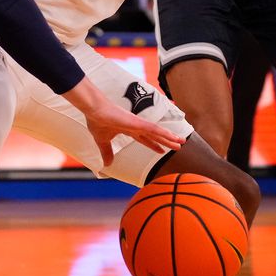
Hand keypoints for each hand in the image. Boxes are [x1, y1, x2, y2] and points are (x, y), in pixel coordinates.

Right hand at [64, 79, 185, 165]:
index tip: (162, 150)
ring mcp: (137, 123)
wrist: (93, 110)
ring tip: (181, 142)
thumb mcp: (102, 141)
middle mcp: (136, 126)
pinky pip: (153, 128)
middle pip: (155, 135)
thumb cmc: (97, 120)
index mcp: (128, 129)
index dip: (154, 145)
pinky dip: (162, 132)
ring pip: (157, 132)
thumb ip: (107, 152)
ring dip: (169, 137)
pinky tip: (171, 136)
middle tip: (178, 146)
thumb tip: (107, 164)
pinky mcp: (137, 122)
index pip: (145, 138)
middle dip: (167, 141)